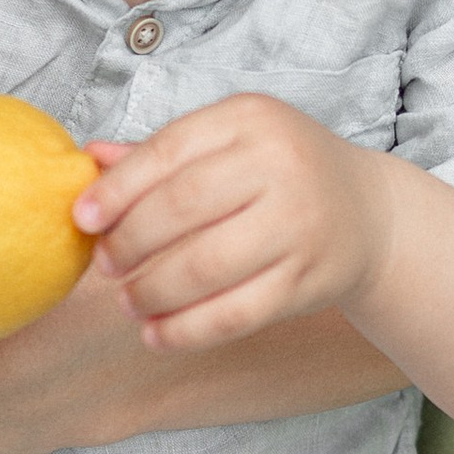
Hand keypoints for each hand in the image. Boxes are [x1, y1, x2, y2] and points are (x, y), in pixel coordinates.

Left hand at [76, 95, 393, 351]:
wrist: (370, 214)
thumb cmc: (283, 173)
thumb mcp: (231, 143)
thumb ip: (163, 153)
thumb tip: (89, 159)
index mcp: (251, 119)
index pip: (169, 152)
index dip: (118, 189)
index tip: (82, 218)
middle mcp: (281, 165)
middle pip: (182, 208)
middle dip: (130, 244)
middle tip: (107, 265)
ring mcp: (299, 224)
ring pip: (205, 266)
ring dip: (152, 292)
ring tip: (128, 301)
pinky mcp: (309, 279)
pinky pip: (236, 313)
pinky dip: (187, 330)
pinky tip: (157, 334)